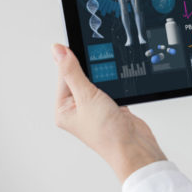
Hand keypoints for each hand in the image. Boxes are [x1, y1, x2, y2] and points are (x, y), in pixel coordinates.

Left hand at [51, 44, 166, 182]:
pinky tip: (119, 84)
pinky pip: (110, 86)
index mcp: (63, 109)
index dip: (72, 60)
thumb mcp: (86, 96)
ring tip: (109, 82)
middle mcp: (77, 108)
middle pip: (80, 76)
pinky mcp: (111, 106)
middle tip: (100, 64)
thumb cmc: (106, 133)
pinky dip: (115, 83)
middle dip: (91, 69)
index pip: (64, 76)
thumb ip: (72, 71)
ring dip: (105, 76)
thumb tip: (58, 51)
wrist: (133, 146)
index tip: (80, 46)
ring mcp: (95, 107)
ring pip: (97, 81)